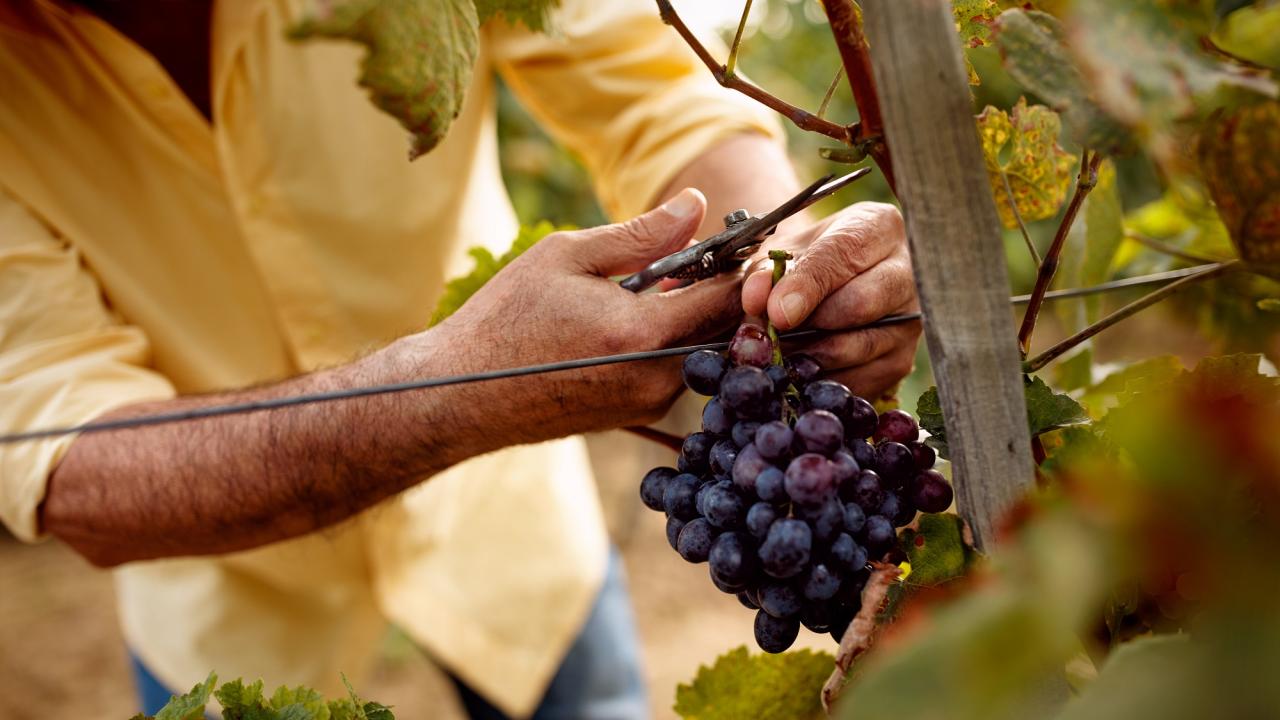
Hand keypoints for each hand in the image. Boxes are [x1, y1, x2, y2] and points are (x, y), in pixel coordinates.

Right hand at [423, 189, 741, 443]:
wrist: (463, 393)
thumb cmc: (505, 318)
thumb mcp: (566, 256)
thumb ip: (641, 234)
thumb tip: (695, 205)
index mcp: (641, 335)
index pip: (728, 298)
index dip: (743, 265)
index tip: (742, 240)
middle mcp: (656, 379)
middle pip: (725, 329)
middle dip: (723, 291)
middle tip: (700, 257)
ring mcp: (650, 405)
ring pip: (704, 351)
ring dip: (694, 316)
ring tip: (660, 285)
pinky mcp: (639, 416)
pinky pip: (678, 371)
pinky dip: (673, 341)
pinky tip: (636, 318)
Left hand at [742, 202, 919, 398]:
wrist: (835, 285)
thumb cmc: (807, 261)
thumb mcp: (782, 255)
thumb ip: (765, 273)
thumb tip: (757, 301)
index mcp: (877, 227)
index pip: (843, 256)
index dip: (806, 287)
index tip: (777, 314)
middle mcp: (907, 270)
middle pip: (860, 304)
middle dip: (808, 324)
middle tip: (772, 336)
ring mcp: (911, 318)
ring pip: (859, 347)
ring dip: (809, 356)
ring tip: (778, 353)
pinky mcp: (902, 359)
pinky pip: (860, 380)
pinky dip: (822, 381)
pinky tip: (800, 371)